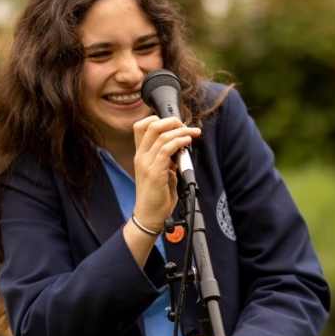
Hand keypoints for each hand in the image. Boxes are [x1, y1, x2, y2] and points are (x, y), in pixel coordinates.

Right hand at [130, 115, 200, 232]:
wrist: (150, 215)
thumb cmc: (156, 196)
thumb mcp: (161, 172)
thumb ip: (167, 159)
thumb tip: (180, 148)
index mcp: (141, 155)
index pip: (141, 126)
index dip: (158, 119)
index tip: (175, 125)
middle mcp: (141, 156)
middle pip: (152, 126)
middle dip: (172, 121)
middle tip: (186, 126)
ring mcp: (146, 164)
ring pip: (162, 136)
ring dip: (181, 131)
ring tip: (193, 133)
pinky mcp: (154, 173)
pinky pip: (166, 150)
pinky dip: (179, 142)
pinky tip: (187, 142)